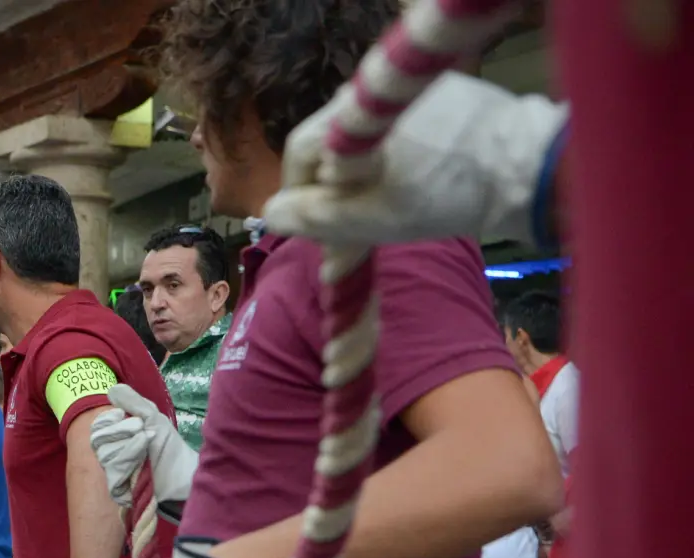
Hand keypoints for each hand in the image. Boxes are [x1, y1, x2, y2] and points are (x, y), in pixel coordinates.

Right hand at [90, 384, 195, 509]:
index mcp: (115, 437)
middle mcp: (110, 455)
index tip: (125, 415)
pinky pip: (113, 474)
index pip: (97, 427)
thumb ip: (133, 402)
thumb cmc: (168, 445)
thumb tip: (112, 389)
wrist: (184, 472)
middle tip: (142, 428)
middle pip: (98, 440)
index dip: (108, 420)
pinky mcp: (119, 490)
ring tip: (148, 443)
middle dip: (121, 431)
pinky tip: (143, 460)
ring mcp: (113, 473)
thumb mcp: (153, 417)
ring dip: (129, 446)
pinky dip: (129, 461)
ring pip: (106, 456)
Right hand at [263, 73, 566, 248]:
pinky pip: (404, 128)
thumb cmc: (441, 193)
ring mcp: (408, 88)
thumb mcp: (369, 218)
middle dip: (337, 189)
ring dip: (369, 175)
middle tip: (356, 229)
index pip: (299, 154)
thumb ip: (313, 217)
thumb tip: (270, 214)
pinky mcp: (446, 92)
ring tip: (392, 209)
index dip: (300, 196)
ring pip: (368, 138)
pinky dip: (402, 157)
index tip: (315, 229)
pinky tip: (424, 183)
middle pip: (333, 146)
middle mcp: (368, 91)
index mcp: (344, 117)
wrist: (526, 164)